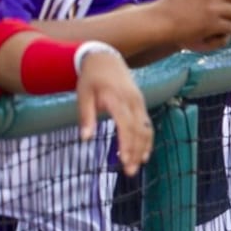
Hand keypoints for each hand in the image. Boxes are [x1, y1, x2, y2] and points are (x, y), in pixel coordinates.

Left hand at [76, 50, 153, 174]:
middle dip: (135, 152)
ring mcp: (139, 102)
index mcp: (117, 99)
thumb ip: (86, 116)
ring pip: (146, 129)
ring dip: (143, 148)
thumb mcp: (83, 95)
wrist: (106, 58)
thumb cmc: (91, 78)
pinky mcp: (141, 104)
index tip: (123, 160)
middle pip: (139, 130)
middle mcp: (132, 101)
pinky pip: (147, 124)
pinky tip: (143, 154)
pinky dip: (147, 140)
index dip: (126, 144)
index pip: (125, 125)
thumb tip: (85, 139)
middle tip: (130, 171)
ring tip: (136, 166)